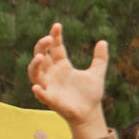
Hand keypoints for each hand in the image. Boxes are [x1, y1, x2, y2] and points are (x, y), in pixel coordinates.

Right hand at [26, 23, 110, 138]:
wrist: (90, 113)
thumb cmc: (90, 94)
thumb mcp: (97, 74)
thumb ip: (100, 59)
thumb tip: (103, 41)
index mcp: (62, 66)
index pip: (55, 48)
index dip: (54, 36)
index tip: (57, 26)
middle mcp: (52, 74)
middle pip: (40, 56)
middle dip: (41, 46)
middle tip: (48, 38)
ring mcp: (50, 86)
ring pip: (34, 73)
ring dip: (35, 65)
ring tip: (41, 57)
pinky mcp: (51, 99)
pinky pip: (41, 94)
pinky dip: (38, 91)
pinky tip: (37, 87)